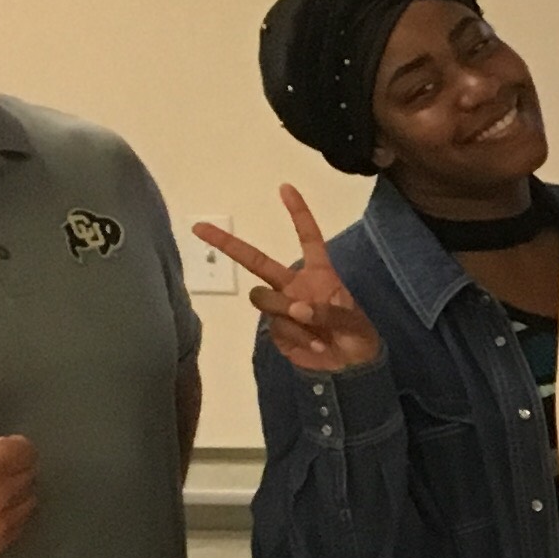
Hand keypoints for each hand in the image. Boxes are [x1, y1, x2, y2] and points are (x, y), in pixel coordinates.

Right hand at [194, 187, 381, 375]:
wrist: (352, 369)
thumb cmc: (358, 337)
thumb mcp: (354, 323)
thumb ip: (329, 313)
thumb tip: (296, 308)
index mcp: (318, 274)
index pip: (307, 238)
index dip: (298, 213)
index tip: (285, 187)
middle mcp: (294, 285)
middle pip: (256, 260)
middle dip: (227, 244)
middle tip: (200, 228)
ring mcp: (281, 308)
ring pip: (263, 299)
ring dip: (285, 312)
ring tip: (318, 333)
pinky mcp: (276, 331)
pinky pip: (276, 328)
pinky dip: (297, 338)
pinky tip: (314, 346)